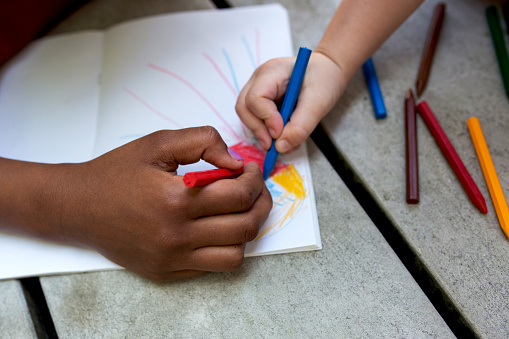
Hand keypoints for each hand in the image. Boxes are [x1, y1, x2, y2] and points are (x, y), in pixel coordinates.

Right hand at [1, 127, 271, 280]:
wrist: (79, 207)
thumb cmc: (117, 173)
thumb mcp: (158, 144)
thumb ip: (202, 142)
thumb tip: (236, 162)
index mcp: (176, 200)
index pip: (239, 195)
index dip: (254, 180)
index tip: (251, 170)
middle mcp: (176, 236)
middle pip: (244, 227)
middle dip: (261, 204)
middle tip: (257, 189)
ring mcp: (172, 259)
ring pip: (235, 255)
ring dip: (246, 231)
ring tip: (240, 211)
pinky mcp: (166, 272)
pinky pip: (212, 267)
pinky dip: (225, 248)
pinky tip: (217, 228)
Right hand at [236, 52, 345, 151]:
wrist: (328, 73)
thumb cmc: (324, 80)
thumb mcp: (319, 102)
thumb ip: (301, 126)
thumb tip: (281, 147)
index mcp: (273, 72)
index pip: (255, 98)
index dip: (266, 118)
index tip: (279, 133)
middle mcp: (260, 79)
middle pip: (244, 107)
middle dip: (258, 130)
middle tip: (274, 146)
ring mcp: (259, 89)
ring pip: (248, 116)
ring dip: (262, 133)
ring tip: (284, 143)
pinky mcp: (262, 101)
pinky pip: (257, 119)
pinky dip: (268, 132)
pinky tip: (284, 137)